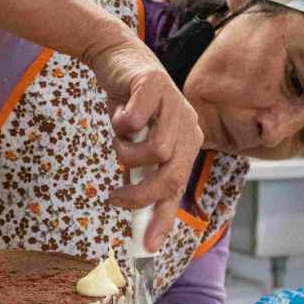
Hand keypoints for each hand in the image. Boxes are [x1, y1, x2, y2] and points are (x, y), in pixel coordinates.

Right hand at [86, 37, 202, 252]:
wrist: (117, 59)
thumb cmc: (129, 106)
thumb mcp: (137, 147)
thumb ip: (142, 176)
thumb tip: (139, 222)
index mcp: (188, 142)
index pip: (178, 187)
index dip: (163, 218)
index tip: (148, 245)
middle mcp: (188, 125)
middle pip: (170, 174)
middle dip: (141, 194)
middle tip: (116, 198)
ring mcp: (175, 104)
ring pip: (155, 150)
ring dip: (126, 152)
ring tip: (117, 140)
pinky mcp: (155, 84)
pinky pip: (137, 119)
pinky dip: (122, 124)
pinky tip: (118, 113)